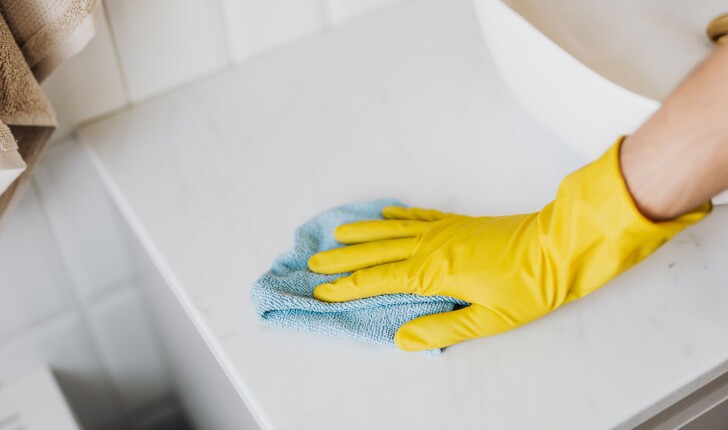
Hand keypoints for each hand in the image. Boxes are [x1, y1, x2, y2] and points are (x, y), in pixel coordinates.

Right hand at [308, 140, 709, 350]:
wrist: (558, 246)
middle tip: (312, 261)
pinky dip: (396, 216)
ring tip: (336, 235)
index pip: (380, 281)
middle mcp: (432, 247)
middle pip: (377, 253)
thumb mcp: (490, 319)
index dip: (348, 287)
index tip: (322, 290)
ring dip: (361, 235)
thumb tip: (401, 338)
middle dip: (343, 259)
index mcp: (435, 273)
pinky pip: (417, 217)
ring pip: (391, 232)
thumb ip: (443, 329)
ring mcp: (443, 231)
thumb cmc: (529, 286)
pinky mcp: (457, 223)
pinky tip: (384, 215)